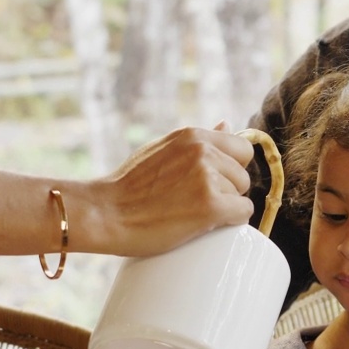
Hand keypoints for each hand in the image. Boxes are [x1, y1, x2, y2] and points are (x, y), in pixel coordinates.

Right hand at [92, 126, 254, 256]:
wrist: (106, 213)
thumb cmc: (130, 187)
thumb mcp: (162, 149)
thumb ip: (196, 141)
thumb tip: (226, 124)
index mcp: (192, 135)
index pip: (241, 148)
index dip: (231, 168)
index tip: (213, 182)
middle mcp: (203, 151)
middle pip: (242, 175)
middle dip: (227, 190)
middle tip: (195, 202)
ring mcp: (208, 177)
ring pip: (241, 195)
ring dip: (225, 207)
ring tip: (192, 212)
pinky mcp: (211, 205)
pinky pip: (242, 213)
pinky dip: (229, 222)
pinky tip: (205, 224)